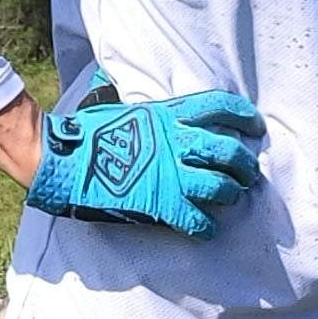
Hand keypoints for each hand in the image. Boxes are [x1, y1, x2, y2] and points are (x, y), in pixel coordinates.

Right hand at [24, 76, 265, 239]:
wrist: (62, 157)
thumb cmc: (85, 132)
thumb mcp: (121, 106)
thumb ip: (143, 110)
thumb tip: (130, 89)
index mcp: (168, 114)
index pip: (218, 106)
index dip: (243, 115)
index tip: (255, 125)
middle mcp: (176, 142)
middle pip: (229, 151)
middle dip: (245, 164)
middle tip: (248, 174)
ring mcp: (171, 174)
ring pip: (221, 186)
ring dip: (230, 195)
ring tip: (229, 198)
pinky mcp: (161, 203)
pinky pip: (197, 220)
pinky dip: (205, 227)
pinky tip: (205, 230)